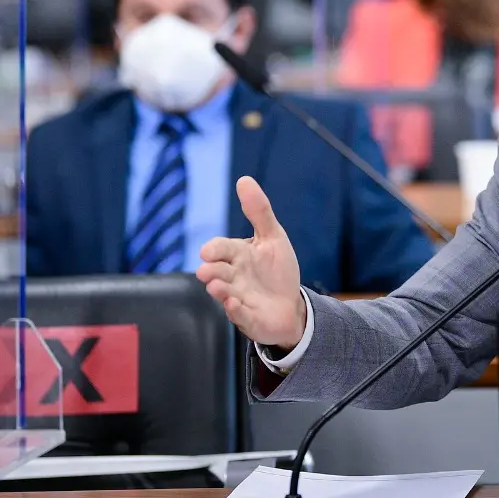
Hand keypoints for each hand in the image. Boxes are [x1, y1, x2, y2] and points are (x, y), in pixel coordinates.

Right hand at [197, 176, 305, 349]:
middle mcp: (233, 277)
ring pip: (223, 294)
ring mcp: (238, 299)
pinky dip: (235, 311)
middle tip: (208, 269)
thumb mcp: (273, 238)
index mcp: (238, 256)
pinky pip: (238, 316)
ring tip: (216, 286)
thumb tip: (244, 179)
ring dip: (219, 290)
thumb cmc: (277, 271)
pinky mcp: (247, 318)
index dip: (215, 250)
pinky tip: (234, 304)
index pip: (221, 249)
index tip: (208, 251)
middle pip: (217, 272)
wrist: (290, 306)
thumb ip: (259, 211)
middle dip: (212, 271)